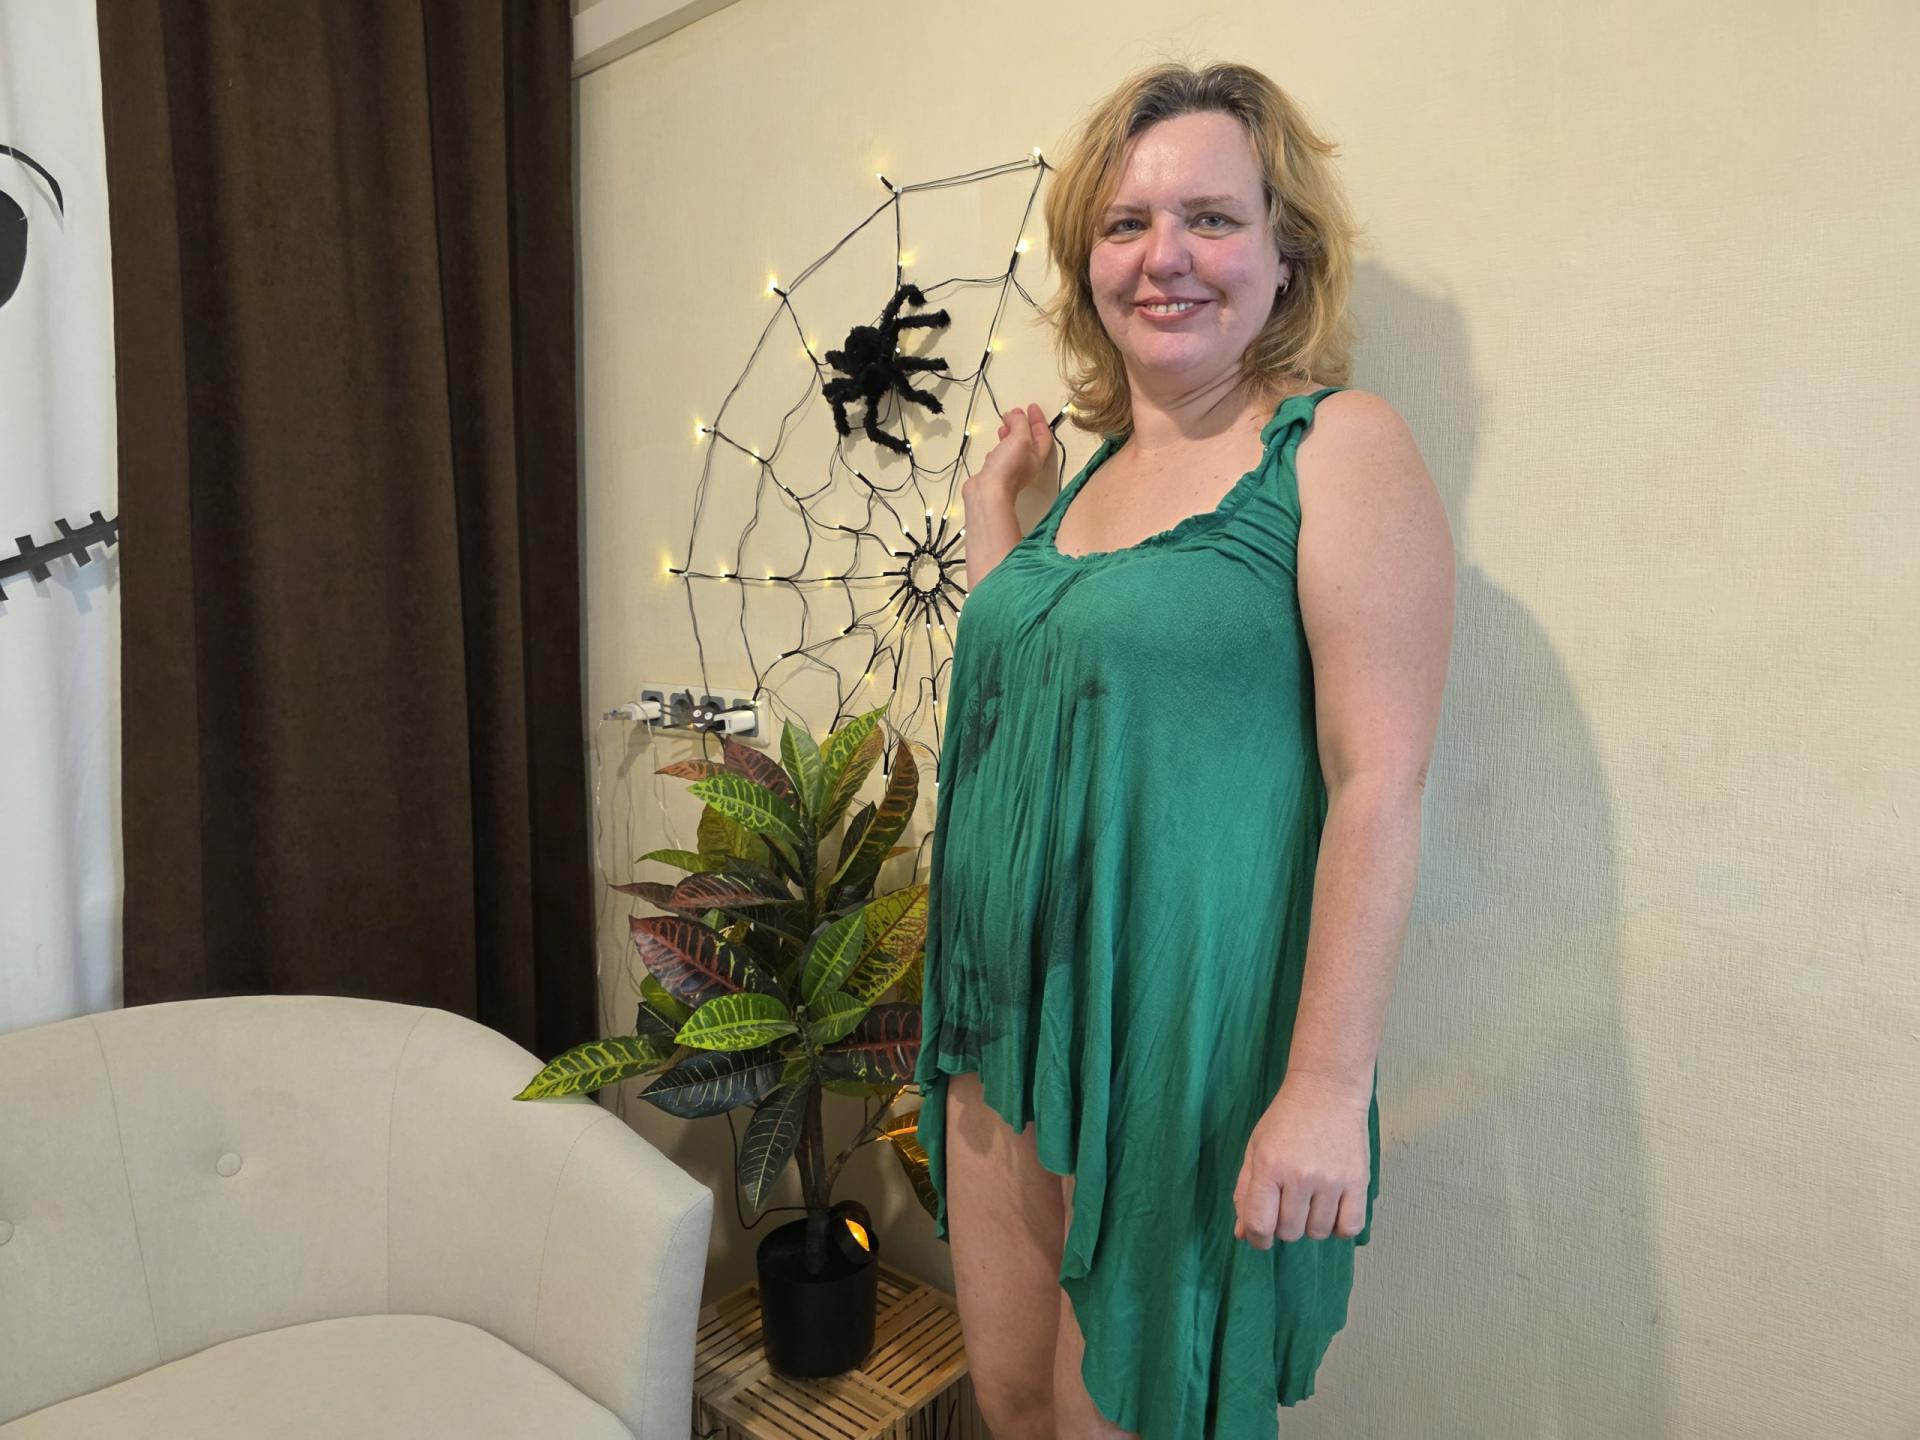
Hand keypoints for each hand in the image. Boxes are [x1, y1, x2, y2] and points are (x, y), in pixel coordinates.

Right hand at [964, 402, 1053, 501]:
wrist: (988, 492)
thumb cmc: (1008, 465)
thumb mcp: (1020, 438)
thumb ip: (1020, 424)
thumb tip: (1014, 416)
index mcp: (1037, 456)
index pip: (1043, 435)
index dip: (1039, 419)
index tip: (1031, 406)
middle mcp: (1026, 464)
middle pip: (1028, 440)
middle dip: (1023, 425)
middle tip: (1014, 414)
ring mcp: (1010, 469)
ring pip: (1013, 447)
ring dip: (1010, 434)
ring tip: (1002, 426)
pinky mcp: (996, 474)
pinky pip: (1000, 457)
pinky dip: (998, 448)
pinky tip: (992, 447)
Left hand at [1231, 1071, 1370, 1247]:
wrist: (1327, 1091)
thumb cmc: (1286, 1120)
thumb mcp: (1255, 1148)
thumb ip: (1245, 1191)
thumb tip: (1241, 1233)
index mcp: (1269, 1166)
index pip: (1259, 1223)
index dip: (1256, 1239)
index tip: (1260, 1237)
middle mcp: (1300, 1175)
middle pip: (1289, 1232)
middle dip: (1283, 1227)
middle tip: (1287, 1206)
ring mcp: (1331, 1179)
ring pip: (1318, 1232)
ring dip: (1310, 1225)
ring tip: (1310, 1202)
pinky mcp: (1358, 1181)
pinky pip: (1349, 1227)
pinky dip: (1339, 1227)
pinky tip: (1332, 1210)